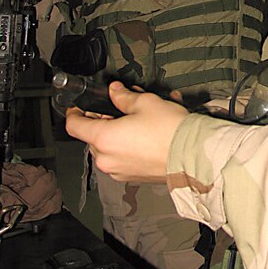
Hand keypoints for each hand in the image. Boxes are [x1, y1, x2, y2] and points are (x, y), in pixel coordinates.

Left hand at [65, 82, 188, 182]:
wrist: (193, 155)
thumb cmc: (170, 130)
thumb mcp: (145, 102)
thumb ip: (123, 97)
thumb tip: (114, 91)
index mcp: (104, 139)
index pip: (74, 126)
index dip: (74, 112)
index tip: (79, 105)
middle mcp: (107, 159)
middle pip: (93, 136)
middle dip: (104, 120)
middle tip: (121, 106)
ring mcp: (119, 171)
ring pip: (109, 148)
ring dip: (119, 133)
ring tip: (140, 119)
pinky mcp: (133, 177)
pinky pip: (123, 158)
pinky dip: (130, 146)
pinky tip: (148, 133)